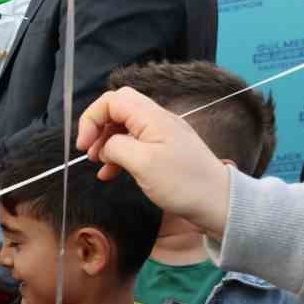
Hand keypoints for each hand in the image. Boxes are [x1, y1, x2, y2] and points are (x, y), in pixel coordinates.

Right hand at [76, 87, 230, 238]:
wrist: (219, 203)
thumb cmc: (183, 183)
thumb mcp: (142, 163)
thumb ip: (116, 147)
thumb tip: (105, 146)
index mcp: (152, 117)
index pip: (112, 101)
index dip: (91, 118)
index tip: (83, 144)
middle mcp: (157, 120)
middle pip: (117, 110)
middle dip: (98, 128)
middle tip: (89, 152)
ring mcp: (163, 135)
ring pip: (124, 128)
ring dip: (107, 143)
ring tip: (99, 164)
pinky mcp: (165, 151)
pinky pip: (135, 145)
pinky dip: (119, 156)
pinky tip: (111, 174)